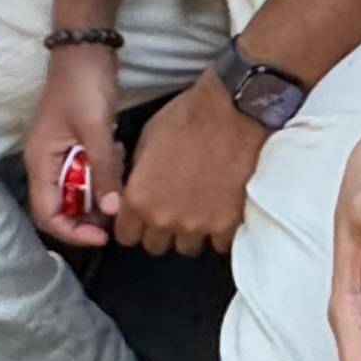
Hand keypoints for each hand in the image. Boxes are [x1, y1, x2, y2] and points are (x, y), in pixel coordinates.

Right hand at [25, 40, 122, 247]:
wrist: (86, 47)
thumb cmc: (84, 86)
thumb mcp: (95, 129)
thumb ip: (103, 171)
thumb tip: (112, 212)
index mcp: (41, 162)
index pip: (47, 214)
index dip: (72, 231)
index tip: (102, 236)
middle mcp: (46, 163)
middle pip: (61, 206)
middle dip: (88, 214)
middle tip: (117, 213)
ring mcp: (60, 153)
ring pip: (77, 191)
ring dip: (98, 191)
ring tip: (119, 180)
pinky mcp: (76, 143)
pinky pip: (87, 171)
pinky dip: (103, 172)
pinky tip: (119, 156)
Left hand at [115, 70, 265, 257]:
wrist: (235, 112)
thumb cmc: (188, 117)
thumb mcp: (146, 139)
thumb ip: (138, 175)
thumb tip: (135, 189)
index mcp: (139, 198)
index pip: (125, 235)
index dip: (132, 224)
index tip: (142, 214)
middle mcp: (164, 219)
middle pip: (155, 245)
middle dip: (160, 230)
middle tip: (172, 209)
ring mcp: (197, 225)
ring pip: (186, 247)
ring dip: (189, 232)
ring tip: (199, 209)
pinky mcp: (227, 224)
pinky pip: (218, 244)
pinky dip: (218, 232)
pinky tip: (221, 211)